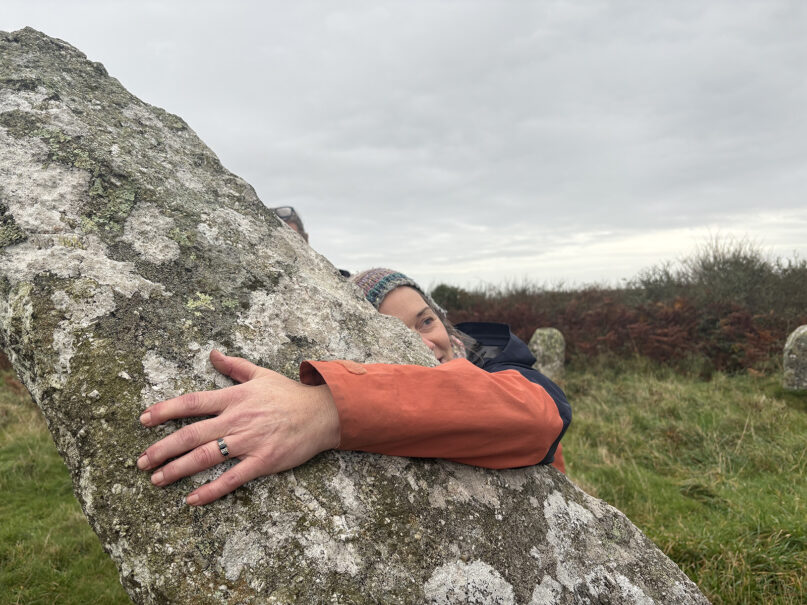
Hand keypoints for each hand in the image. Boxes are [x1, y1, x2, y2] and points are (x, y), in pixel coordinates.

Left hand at [137, 350, 339, 505]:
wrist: (322, 414)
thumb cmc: (290, 395)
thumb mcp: (261, 374)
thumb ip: (233, 367)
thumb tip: (212, 353)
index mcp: (234, 398)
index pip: (192, 403)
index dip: (165, 411)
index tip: (143, 419)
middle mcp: (237, 419)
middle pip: (192, 434)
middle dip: (162, 448)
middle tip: (141, 461)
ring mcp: (249, 442)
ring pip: (206, 457)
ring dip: (178, 469)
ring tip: (156, 480)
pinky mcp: (262, 461)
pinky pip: (232, 479)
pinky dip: (210, 491)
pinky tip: (192, 500)